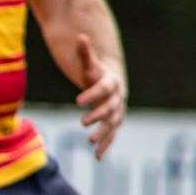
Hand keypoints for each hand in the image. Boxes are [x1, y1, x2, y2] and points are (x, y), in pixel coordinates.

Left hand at [74, 32, 125, 158]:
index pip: (103, 88)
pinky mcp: (113, 123)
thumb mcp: (89, 64)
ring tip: (89, 142)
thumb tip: (80, 37)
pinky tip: (97, 157)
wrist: (111, 83)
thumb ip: (85, 53)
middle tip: (82, 122)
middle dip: (97, 115)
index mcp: (111, 82)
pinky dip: (105, 145)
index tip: (77, 101)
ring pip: (112, 124)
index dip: (92, 94)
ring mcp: (117, 112)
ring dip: (103, 134)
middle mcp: (117, 98)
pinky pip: (111, 135)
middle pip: (109, 108)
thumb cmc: (97, 72)